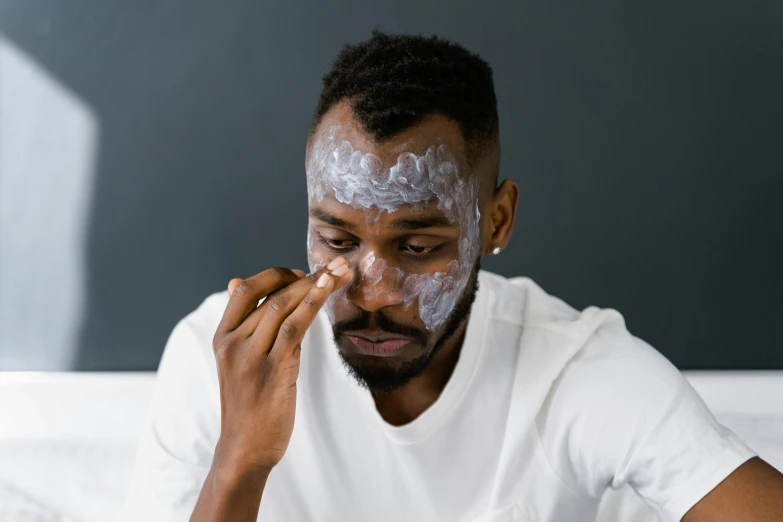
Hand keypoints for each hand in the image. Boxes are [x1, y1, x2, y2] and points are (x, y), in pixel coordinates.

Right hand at [211, 258, 352, 475]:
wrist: (245, 449)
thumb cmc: (247, 405)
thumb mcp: (235, 360)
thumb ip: (241, 323)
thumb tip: (235, 281)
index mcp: (222, 338)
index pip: (243, 290)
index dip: (274, 275)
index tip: (301, 273)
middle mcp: (233, 342)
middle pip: (270, 295)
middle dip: (305, 276)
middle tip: (335, 266)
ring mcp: (252, 356)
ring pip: (283, 306)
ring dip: (315, 285)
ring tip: (340, 273)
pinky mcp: (274, 369)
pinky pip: (295, 327)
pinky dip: (313, 303)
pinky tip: (329, 290)